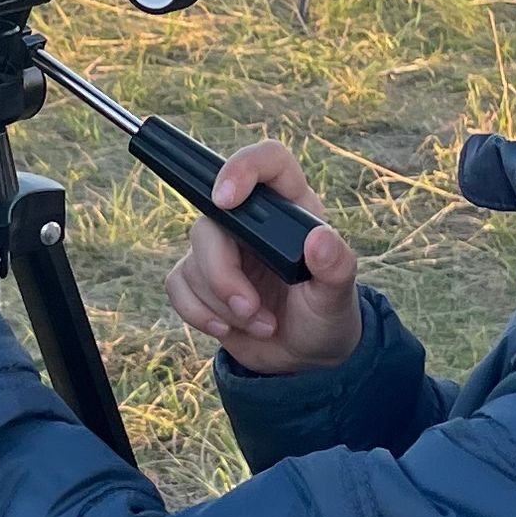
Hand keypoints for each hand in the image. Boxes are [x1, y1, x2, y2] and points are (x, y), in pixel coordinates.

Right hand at [165, 139, 361, 374]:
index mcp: (291, 208)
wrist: (304, 355)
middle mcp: (253, 220)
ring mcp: (222, 247)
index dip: (242, 168)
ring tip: (261, 323)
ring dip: (221, 302)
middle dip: (223, 273)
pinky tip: (228, 327)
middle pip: (213, 220)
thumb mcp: (337, 296)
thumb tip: (319, 239)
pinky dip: (198, 312)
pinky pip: (177, 284)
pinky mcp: (199, 277)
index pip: (267, 161)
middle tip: (250, 309)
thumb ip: (335, 267)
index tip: (226, 200)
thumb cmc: (326, 314)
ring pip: (193, 257)